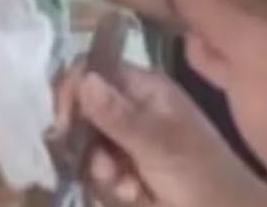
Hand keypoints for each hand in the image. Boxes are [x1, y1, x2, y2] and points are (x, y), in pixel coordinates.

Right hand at [54, 64, 266, 206]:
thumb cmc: (202, 178)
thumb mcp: (160, 145)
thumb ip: (118, 116)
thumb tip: (82, 79)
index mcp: (145, 87)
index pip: (92, 71)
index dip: (73, 93)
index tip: (63, 124)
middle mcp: (133, 107)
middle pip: (83, 110)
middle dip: (87, 142)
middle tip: (105, 168)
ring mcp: (129, 139)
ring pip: (87, 144)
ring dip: (101, 169)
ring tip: (126, 187)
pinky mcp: (127, 169)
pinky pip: (97, 169)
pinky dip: (110, 184)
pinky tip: (133, 194)